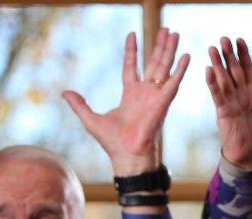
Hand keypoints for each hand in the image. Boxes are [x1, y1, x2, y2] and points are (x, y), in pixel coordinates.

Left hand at [63, 30, 189, 175]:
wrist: (128, 156)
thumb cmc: (112, 143)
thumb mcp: (90, 119)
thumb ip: (79, 104)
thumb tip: (65, 92)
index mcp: (130, 95)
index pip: (131, 66)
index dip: (132, 51)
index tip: (132, 34)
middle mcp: (145, 93)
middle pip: (153, 63)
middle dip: (159, 46)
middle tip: (166, 29)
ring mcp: (156, 96)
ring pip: (164, 67)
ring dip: (170, 50)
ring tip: (174, 33)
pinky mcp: (163, 102)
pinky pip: (174, 82)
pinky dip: (181, 69)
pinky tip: (186, 55)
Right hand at [206, 37, 251, 169]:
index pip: (248, 70)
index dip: (244, 56)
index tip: (240, 40)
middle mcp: (241, 94)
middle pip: (234, 70)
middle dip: (229, 55)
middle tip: (224, 38)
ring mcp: (231, 101)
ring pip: (223, 79)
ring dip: (218, 65)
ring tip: (212, 49)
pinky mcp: (223, 111)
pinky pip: (217, 94)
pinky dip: (213, 83)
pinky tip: (208, 70)